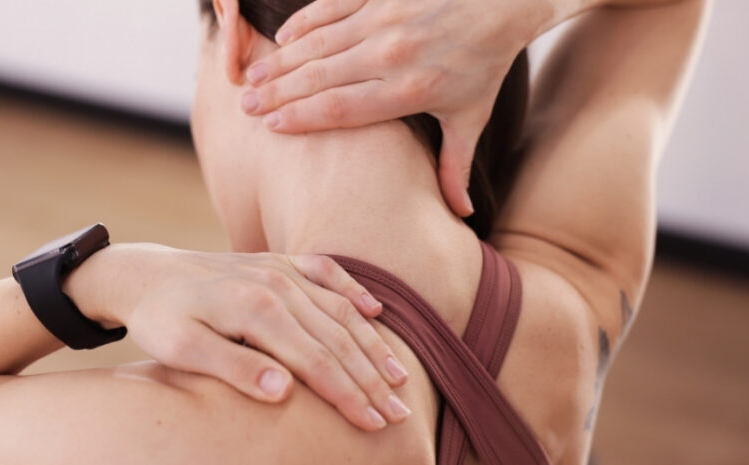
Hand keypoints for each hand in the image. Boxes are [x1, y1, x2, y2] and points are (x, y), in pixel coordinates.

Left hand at [79, 244, 411, 430]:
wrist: (144, 273)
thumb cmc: (161, 318)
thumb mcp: (182, 349)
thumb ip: (233, 367)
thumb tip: (282, 391)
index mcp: (255, 308)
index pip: (316, 359)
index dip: (348, 394)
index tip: (373, 424)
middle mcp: (276, 283)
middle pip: (337, 338)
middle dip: (372, 379)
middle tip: (400, 414)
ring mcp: (280, 269)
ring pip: (340, 309)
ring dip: (373, 344)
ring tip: (399, 378)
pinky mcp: (279, 261)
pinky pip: (327, 272)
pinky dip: (353, 290)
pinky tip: (375, 312)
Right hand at [240, 0, 547, 216]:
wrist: (502, 0)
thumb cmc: (485, 62)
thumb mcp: (471, 117)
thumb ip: (455, 167)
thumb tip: (461, 217)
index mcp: (409, 91)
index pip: (341, 109)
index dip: (302, 118)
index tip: (271, 127)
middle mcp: (391, 55)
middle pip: (320, 78)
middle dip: (277, 94)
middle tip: (246, 105)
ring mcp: (383, 20)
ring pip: (318, 44)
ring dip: (282, 61)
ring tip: (252, 76)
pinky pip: (330, 7)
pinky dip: (303, 22)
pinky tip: (283, 38)